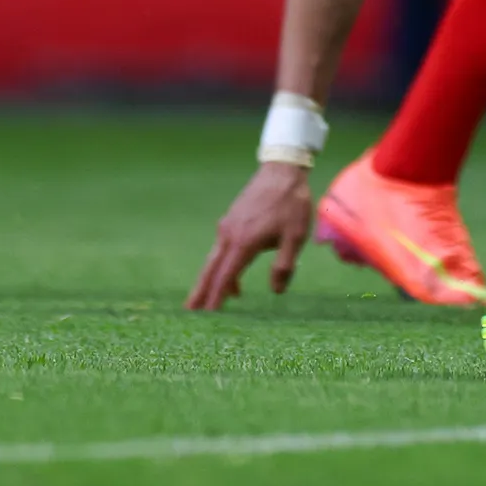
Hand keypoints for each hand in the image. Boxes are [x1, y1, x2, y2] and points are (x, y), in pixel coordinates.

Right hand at [185, 161, 311, 308]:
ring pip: (214, 259)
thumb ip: (285, 265)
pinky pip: (221, 248)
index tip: (207, 315)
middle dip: (200, 292)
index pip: (226, 276)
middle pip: (211, 269)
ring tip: (203, 301)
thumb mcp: (296, 236)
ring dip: (209, 279)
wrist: (281, 170)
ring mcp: (227, 226)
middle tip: (188, 313)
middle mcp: (229, 235)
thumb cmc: (292, 203)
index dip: (217, 297)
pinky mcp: (231, 220)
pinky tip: (228, 274)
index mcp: (244, 242)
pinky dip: (219, 265)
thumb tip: (276, 291)